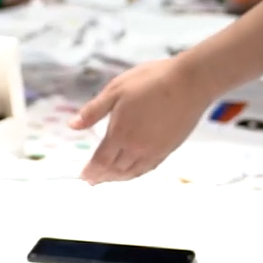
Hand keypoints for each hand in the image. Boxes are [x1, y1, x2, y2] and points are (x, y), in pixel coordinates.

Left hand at [69, 57, 213, 183]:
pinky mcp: (169, 148)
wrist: (190, 83)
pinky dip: (136, 173)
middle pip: (115, 170)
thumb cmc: (151, 81)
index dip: (91, 171)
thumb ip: (93, 111)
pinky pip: (148, 168)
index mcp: (120, 134)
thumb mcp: (115, 90)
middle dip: (102, 177)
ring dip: (118, 178)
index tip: (83, 176)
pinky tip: (133, 170)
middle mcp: (137, 148)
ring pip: (132, 172)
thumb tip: (72, 125)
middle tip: (92, 181)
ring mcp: (155, 150)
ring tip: (109, 179)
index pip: (101, 160)